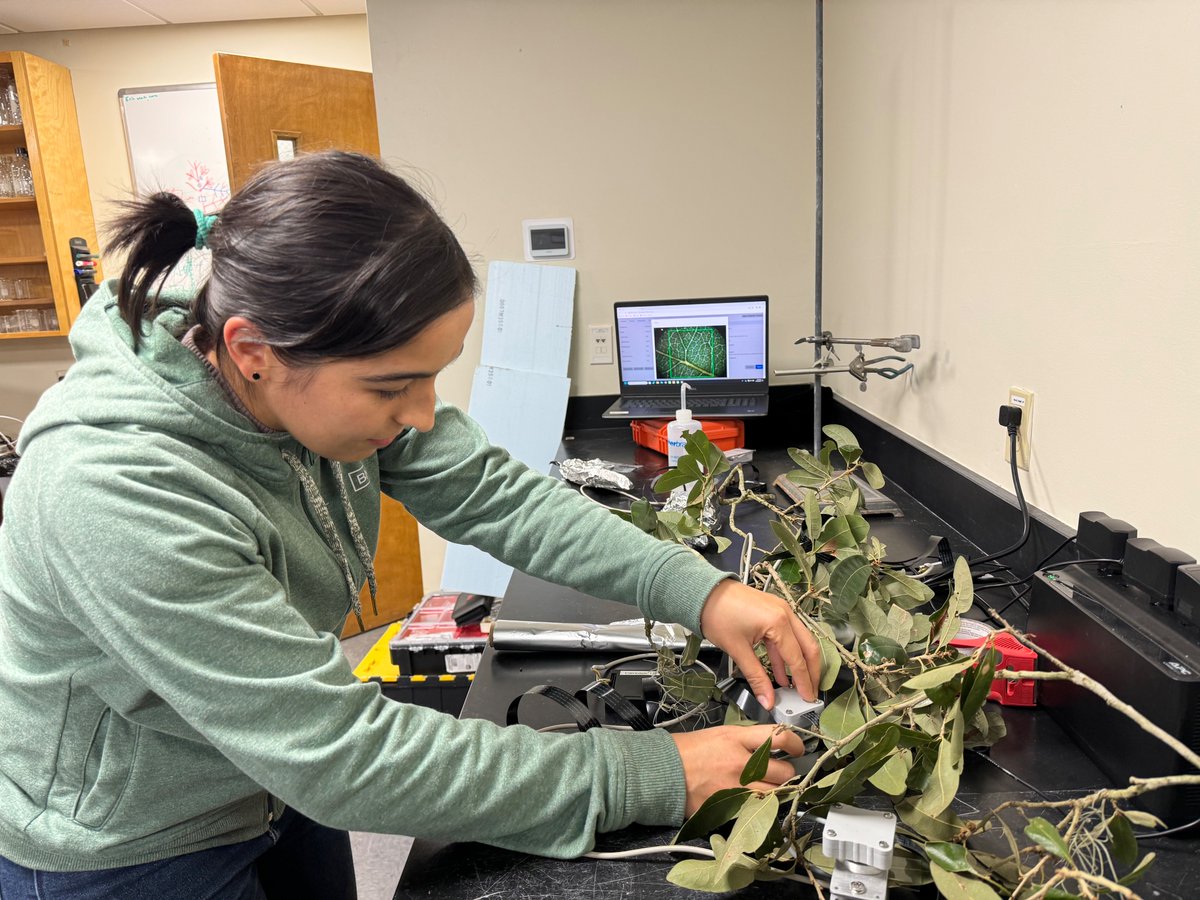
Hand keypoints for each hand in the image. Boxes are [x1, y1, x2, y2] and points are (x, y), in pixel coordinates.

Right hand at [671, 725, 805, 815]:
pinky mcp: (729, 809)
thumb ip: (746, 740)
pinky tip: (752, 800)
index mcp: (736, 739)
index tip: (798, 749)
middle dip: (788, 773)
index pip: (780, 738)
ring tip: (770, 787)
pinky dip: (759, 806)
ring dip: (777, 792)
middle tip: (783, 772)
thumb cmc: (687, 751)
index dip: (797, 744)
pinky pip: (756, 810)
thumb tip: (769, 747)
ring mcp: (736, 789)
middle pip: (784, 772)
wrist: (661, 772)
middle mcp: (740, 764)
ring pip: (775, 795)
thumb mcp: (720, 734)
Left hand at [699, 580, 820, 706]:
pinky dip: (785, 653)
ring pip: (799, 641)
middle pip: (808, 647)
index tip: (808, 699)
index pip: (797, 658)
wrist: (702, 592)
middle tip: (810, 693)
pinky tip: (781, 672)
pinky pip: (786, 635)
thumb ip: (756, 677)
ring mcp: (781, 610)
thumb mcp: (737, 650)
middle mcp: (786, 613)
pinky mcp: (773, 611)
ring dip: (799, 663)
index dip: (804, 682)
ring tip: (796, 686)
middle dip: (811, 672)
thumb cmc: (717, 615)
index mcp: (779, 622)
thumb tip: (767, 700)